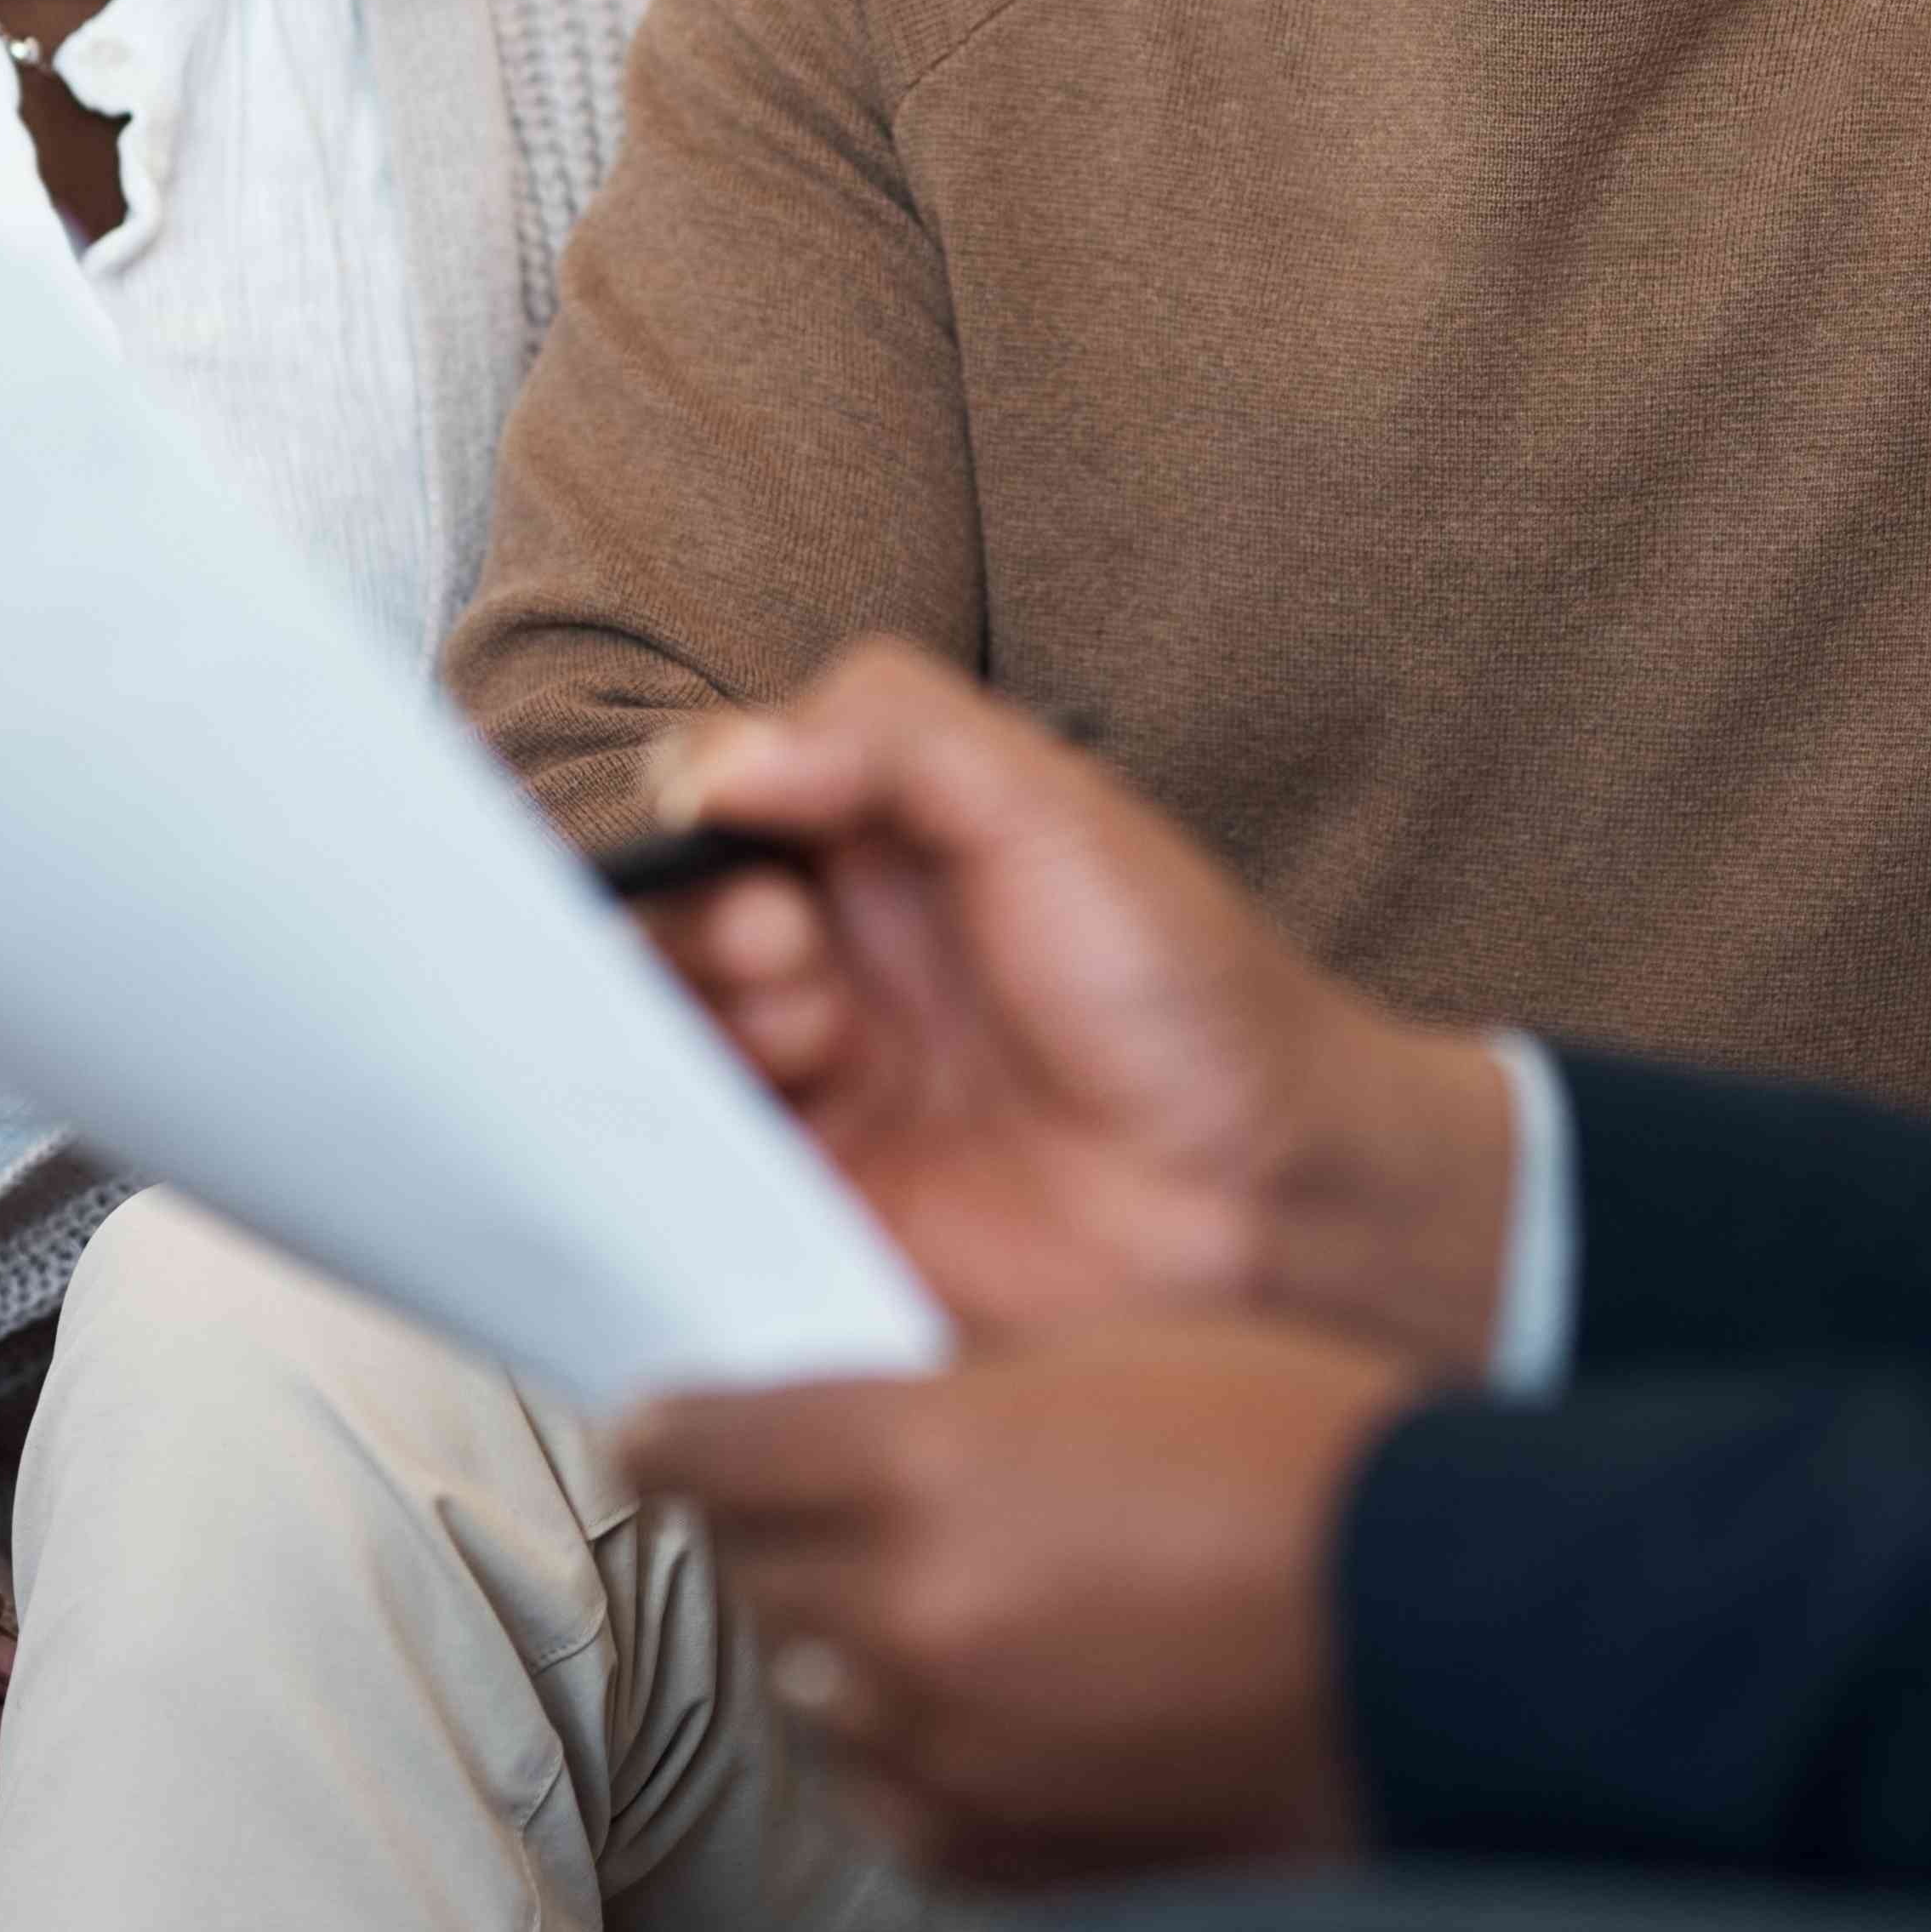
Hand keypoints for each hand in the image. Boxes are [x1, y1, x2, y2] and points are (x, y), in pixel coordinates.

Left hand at [617, 1318, 1419, 1889]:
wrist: (1446, 1636)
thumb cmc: (1309, 1466)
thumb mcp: (1118, 1348)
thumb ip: (961, 1383)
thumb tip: (863, 1408)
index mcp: (927, 1462)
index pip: (707, 1447)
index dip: (677, 1428)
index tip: (664, 1426)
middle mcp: (912, 1613)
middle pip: (742, 1564)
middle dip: (763, 1521)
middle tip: (809, 1494)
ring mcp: (949, 1748)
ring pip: (802, 1682)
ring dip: (834, 1632)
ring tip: (925, 1593)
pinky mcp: (997, 1851)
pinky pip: (879, 1795)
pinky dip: (896, 1743)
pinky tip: (966, 1697)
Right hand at [636, 639, 1519, 1369]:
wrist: (1259, 1189)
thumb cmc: (1183, 990)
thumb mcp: (1051, 805)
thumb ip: (889, 735)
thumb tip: (715, 761)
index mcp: (887, 841)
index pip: (725, 797)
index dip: (706, 813)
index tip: (736, 832)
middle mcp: (843, 953)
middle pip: (678, 917)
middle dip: (709, 927)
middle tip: (792, 953)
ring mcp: (826, 1079)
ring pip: (671, 1033)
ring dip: (712, 1024)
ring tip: (818, 1042)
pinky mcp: (818, 1197)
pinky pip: (696, 1164)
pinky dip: (689, 1140)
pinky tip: (765, 1124)